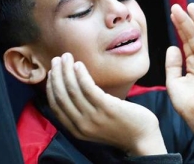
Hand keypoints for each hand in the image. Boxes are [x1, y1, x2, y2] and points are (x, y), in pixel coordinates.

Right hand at [46, 53, 166, 155]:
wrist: (142, 136)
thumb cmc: (121, 125)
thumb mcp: (96, 123)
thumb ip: (83, 112)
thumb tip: (72, 89)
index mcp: (76, 130)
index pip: (55, 106)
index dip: (51, 87)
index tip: (52, 72)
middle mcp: (81, 125)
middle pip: (61, 96)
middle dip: (56, 75)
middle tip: (58, 59)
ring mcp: (94, 117)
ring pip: (72, 90)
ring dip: (66, 71)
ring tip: (67, 57)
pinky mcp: (107, 108)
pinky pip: (88, 88)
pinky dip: (81, 75)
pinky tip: (79, 65)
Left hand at [165, 3, 193, 149]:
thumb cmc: (187, 104)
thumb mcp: (173, 82)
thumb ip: (172, 65)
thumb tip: (173, 47)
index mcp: (193, 64)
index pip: (186, 41)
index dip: (180, 27)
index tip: (173, 13)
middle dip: (187, 21)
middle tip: (178, 6)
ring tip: (191, 8)